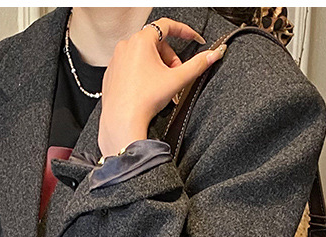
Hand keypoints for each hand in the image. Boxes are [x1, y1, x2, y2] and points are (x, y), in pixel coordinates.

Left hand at [97, 18, 226, 158]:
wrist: (123, 121)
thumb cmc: (144, 100)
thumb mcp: (177, 80)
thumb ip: (198, 65)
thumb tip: (214, 54)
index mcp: (141, 41)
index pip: (167, 25)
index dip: (184, 31)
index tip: (193, 39)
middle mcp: (126, 45)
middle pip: (156, 43)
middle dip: (170, 57)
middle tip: (176, 74)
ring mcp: (117, 59)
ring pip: (143, 54)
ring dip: (157, 65)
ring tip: (162, 84)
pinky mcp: (112, 72)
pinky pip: (131, 65)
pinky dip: (143, 73)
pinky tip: (147, 88)